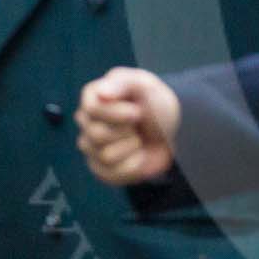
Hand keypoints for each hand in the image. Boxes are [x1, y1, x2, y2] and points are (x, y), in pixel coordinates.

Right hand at [76, 67, 180, 185]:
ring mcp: (91, 146)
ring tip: (138, 138)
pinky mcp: (100, 168)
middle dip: (127, 130)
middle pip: (97, 135)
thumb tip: (101, 92)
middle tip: (138, 124)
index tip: (137, 111)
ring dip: (132, 147)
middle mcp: (86, 121)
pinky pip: (111, 175)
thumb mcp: (145, 85)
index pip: (92, 110)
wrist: (171, 130)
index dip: (116, 113)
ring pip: (105, 156)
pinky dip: (133, 166)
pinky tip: (139, 154)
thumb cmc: (156, 104)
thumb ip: (122, 83)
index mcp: (93, 97)